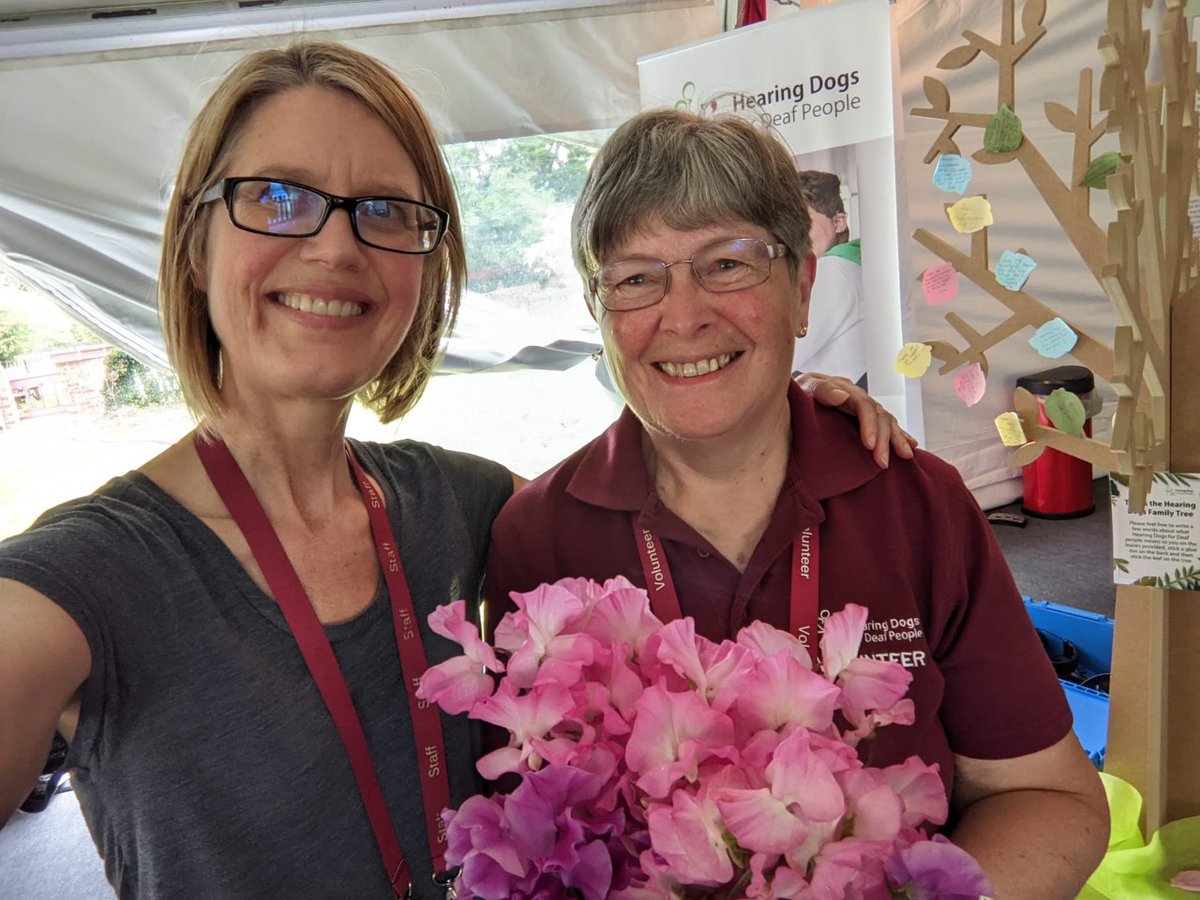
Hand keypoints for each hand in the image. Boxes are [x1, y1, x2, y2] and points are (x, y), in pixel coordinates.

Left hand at [796, 372, 917, 468]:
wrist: (788, 400)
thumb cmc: (794, 396)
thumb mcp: (802, 389)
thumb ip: (819, 390)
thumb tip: (842, 395)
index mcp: (842, 387)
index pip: (863, 404)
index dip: (869, 424)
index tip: (869, 445)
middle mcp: (855, 396)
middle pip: (878, 414)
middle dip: (884, 439)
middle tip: (882, 462)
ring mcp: (859, 408)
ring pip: (886, 420)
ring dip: (896, 439)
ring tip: (905, 456)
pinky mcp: (861, 419)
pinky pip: (884, 426)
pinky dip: (898, 435)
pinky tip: (910, 446)